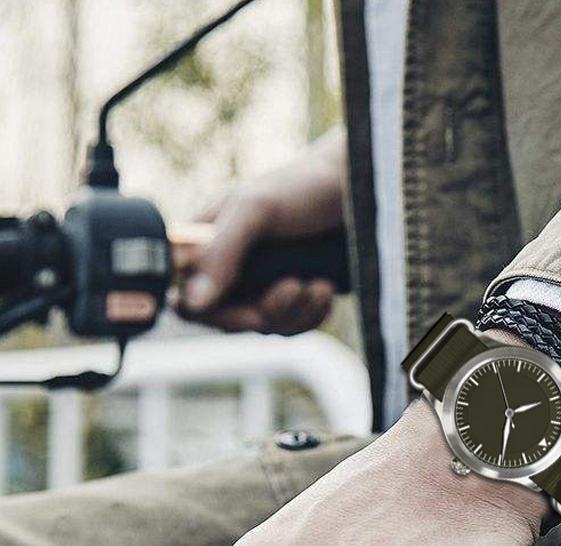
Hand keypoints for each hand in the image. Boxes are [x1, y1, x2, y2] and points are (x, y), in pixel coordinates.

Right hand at [177, 128, 344, 334]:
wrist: (357, 187)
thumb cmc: (301, 186)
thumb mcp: (255, 210)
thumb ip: (221, 251)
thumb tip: (192, 302)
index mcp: (204, 244)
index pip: (184, 299)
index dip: (214, 314)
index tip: (253, 309)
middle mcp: (228, 267)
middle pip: (229, 321)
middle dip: (268, 312)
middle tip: (295, 286)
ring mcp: (260, 283)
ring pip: (265, 326)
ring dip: (296, 312)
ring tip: (321, 285)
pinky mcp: (292, 295)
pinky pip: (292, 326)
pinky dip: (312, 315)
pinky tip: (326, 290)